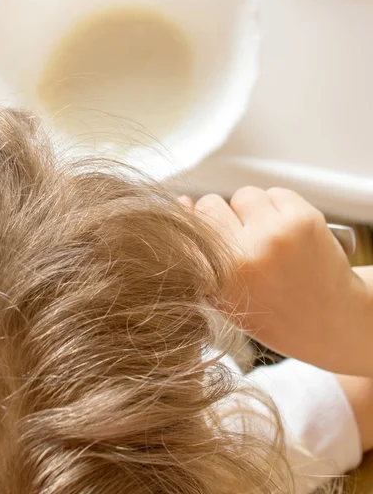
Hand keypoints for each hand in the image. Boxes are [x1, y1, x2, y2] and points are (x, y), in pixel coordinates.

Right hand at [194, 187, 372, 375]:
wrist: (332, 324)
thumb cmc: (271, 310)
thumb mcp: (221, 294)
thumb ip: (197, 253)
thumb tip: (184, 200)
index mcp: (218, 279)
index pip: (187, 226)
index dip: (192, 223)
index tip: (204, 233)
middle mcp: (245, 255)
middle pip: (210, 204)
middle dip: (223, 217)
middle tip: (244, 242)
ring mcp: (276, 234)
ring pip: (243, 194)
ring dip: (253, 210)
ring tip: (268, 238)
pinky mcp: (304, 219)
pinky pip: (275, 192)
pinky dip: (279, 207)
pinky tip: (287, 233)